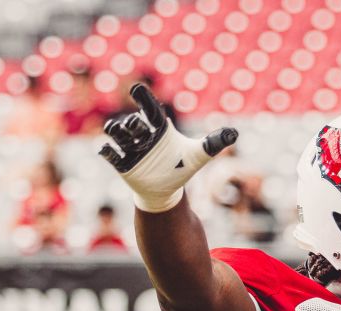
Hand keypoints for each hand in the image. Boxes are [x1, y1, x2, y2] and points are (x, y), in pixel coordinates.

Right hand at [99, 84, 238, 212]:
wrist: (166, 190)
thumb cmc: (181, 168)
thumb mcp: (198, 155)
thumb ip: (214, 143)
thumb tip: (234, 133)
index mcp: (160, 129)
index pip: (151, 109)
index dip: (144, 98)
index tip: (137, 88)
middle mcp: (143, 136)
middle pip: (134, 123)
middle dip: (133, 123)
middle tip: (137, 126)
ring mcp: (131, 150)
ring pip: (118, 134)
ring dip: (116, 131)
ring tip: (116, 130)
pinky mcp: (123, 165)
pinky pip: (111, 155)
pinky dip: (108, 151)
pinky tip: (107, 149)